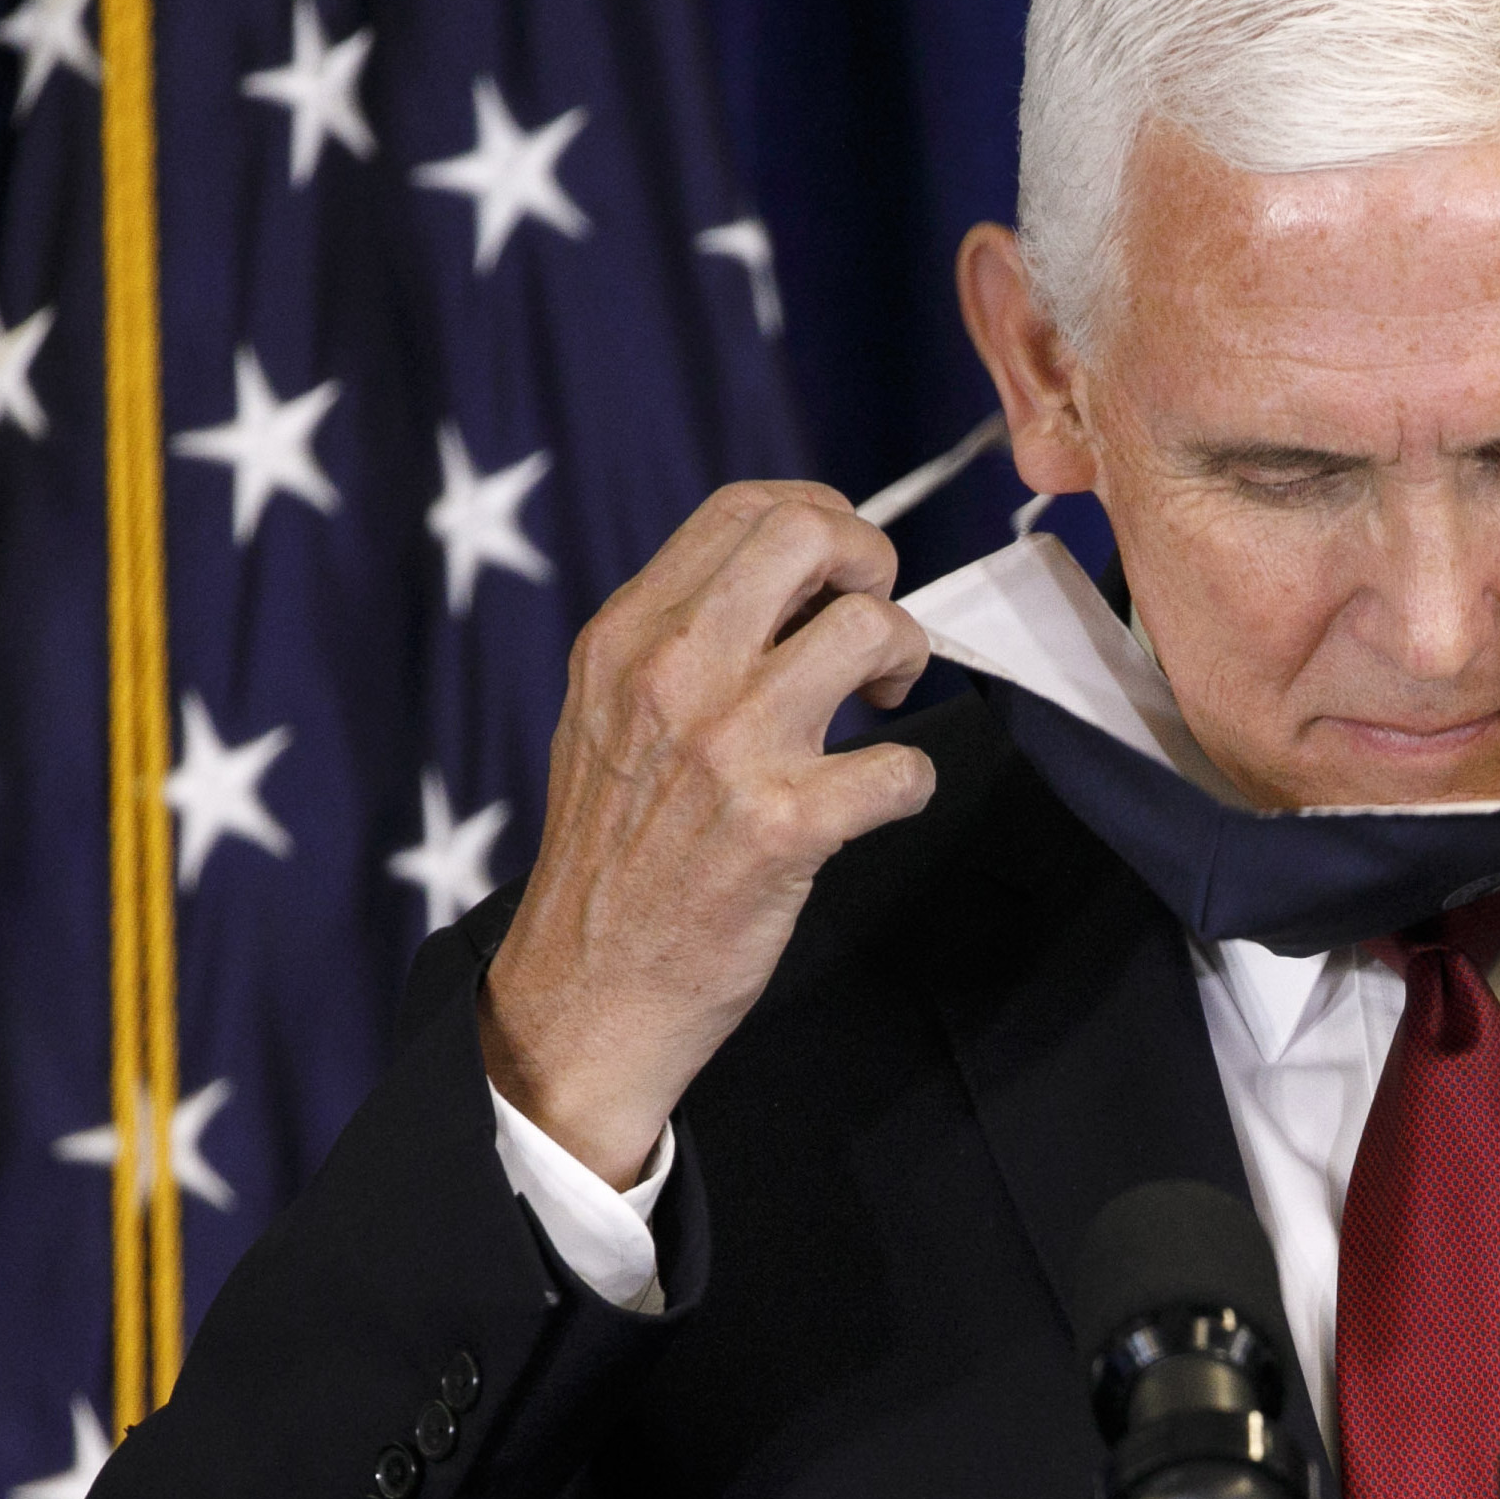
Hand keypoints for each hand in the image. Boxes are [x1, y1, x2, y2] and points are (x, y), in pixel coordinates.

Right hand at [480, 484, 937, 1183]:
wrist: (587, 989)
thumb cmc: (614, 855)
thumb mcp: (607, 714)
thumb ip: (680, 641)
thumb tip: (791, 584)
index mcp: (627, 635)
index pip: (746, 509)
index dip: (824, 519)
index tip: (841, 573)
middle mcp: (673, 674)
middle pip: (813, 536)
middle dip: (875, 565)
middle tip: (872, 629)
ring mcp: (729, 748)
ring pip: (872, 631)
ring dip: (906, 662)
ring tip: (882, 707)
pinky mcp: (782, 829)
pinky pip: (902, 767)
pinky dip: (911, 784)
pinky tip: (878, 803)